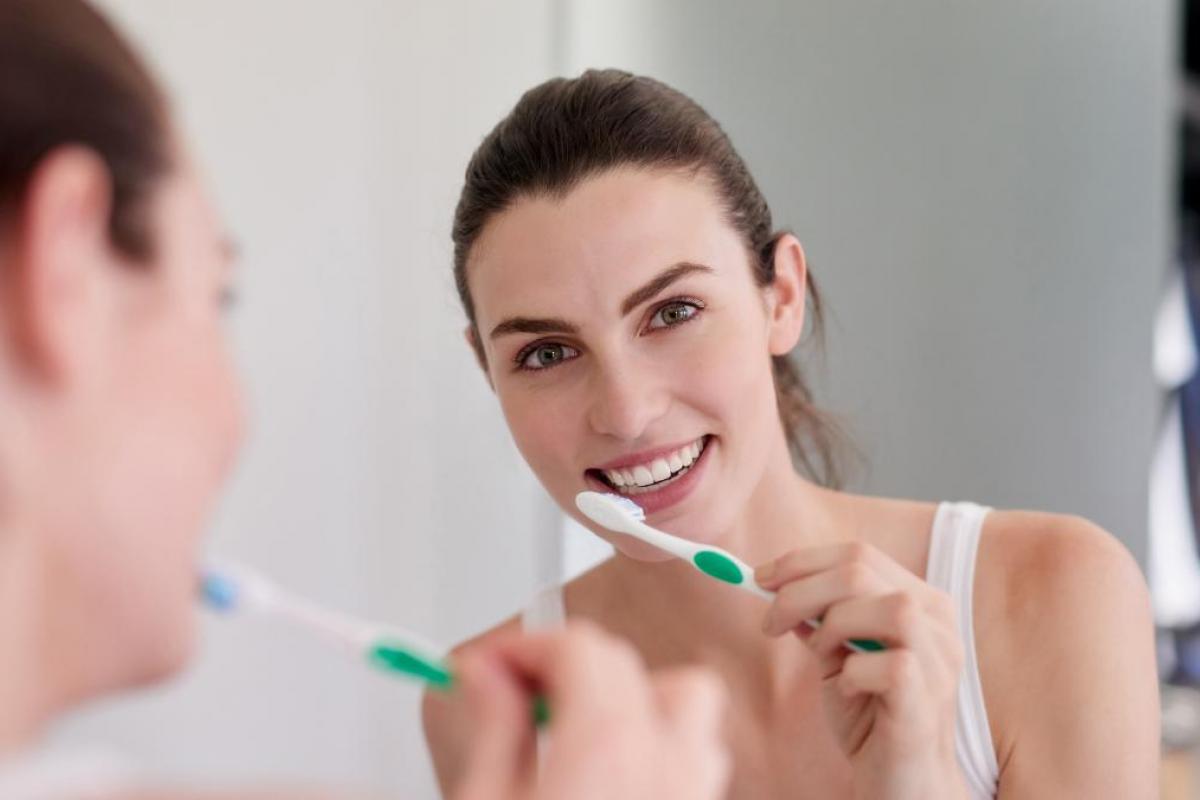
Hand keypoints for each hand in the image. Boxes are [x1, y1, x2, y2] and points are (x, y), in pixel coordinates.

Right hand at [452, 621, 730, 799]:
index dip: (526, 644)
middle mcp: (664, 763)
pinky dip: (667, 737)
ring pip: (689, 698)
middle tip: (514, 691)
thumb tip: (484, 673)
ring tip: (575, 723)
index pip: (578, 647)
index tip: (489, 666)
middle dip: (570, 662)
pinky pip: (702, 753)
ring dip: (634, 690)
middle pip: (627, 663)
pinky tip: (617, 768)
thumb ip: (493, 729)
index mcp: (606, 748)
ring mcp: (691, 792)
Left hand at [756, 542, 968, 799]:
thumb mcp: (836, 658)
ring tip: (821, 656)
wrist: (902, 786)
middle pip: (861, 569)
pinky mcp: (929, 697)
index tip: (759, 578)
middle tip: (769, 622)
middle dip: (799, 590)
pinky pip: (889, 665)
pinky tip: (848, 691)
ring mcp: (940, 658)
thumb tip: (775, 584)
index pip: (858, 554)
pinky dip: (853, 673)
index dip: (802, 561)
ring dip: (832, 625)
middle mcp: (938, 621)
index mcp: (918, 600)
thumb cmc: (871, 719)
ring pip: (885, 605)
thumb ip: (817, 620)